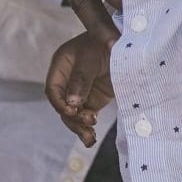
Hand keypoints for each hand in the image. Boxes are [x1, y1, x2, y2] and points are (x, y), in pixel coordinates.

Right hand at [44, 31, 114, 146]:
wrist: (127, 43)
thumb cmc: (105, 42)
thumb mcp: (91, 57)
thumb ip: (81, 78)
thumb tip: (72, 103)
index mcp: (61, 66)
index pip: (53, 90)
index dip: (60, 103)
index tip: (73, 111)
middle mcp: (67, 81)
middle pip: (62, 106)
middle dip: (73, 118)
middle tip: (89, 123)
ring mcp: (80, 92)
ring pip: (73, 115)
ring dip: (80, 127)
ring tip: (90, 138)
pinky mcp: (93, 100)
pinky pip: (85, 116)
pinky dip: (87, 128)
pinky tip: (91, 139)